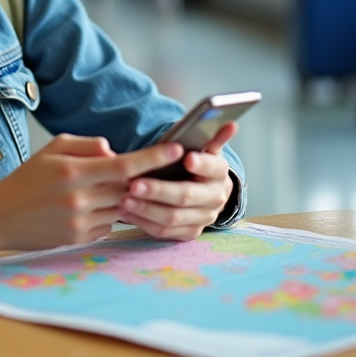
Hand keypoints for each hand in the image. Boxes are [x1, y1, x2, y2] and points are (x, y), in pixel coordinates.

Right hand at [0, 134, 186, 254]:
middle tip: (139, 171)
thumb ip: (87, 145)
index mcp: (74, 170)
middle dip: (137, 179)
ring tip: (99, 190)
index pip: (125, 165)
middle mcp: (80, 197)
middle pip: (128, 187)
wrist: (1, 216)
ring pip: (120, 206)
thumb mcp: (52, 149)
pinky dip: (106, 214)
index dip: (155, 157)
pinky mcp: (79, 238)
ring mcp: (80, 221)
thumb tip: (115, 151)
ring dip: (119, 197)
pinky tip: (85, 208)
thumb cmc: (28, 178)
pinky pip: (108, 224)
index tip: (178, 150)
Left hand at [116, 122, 238, 240]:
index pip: (213, 167)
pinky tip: (126, 212)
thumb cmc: (194, 161)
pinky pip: (164, 232)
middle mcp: (215, 197)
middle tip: (134, 185)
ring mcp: (203, 217)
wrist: (203, 188)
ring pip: (173, 217)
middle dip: (158, 191)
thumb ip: (210, 135)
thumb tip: (231, 124)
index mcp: (219, 171)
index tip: (187, 158)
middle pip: (186, 195)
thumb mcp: (202, 146)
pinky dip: (144, 222)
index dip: (202, 164)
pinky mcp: (190, 232)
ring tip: (124, 200)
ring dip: (146, 209)